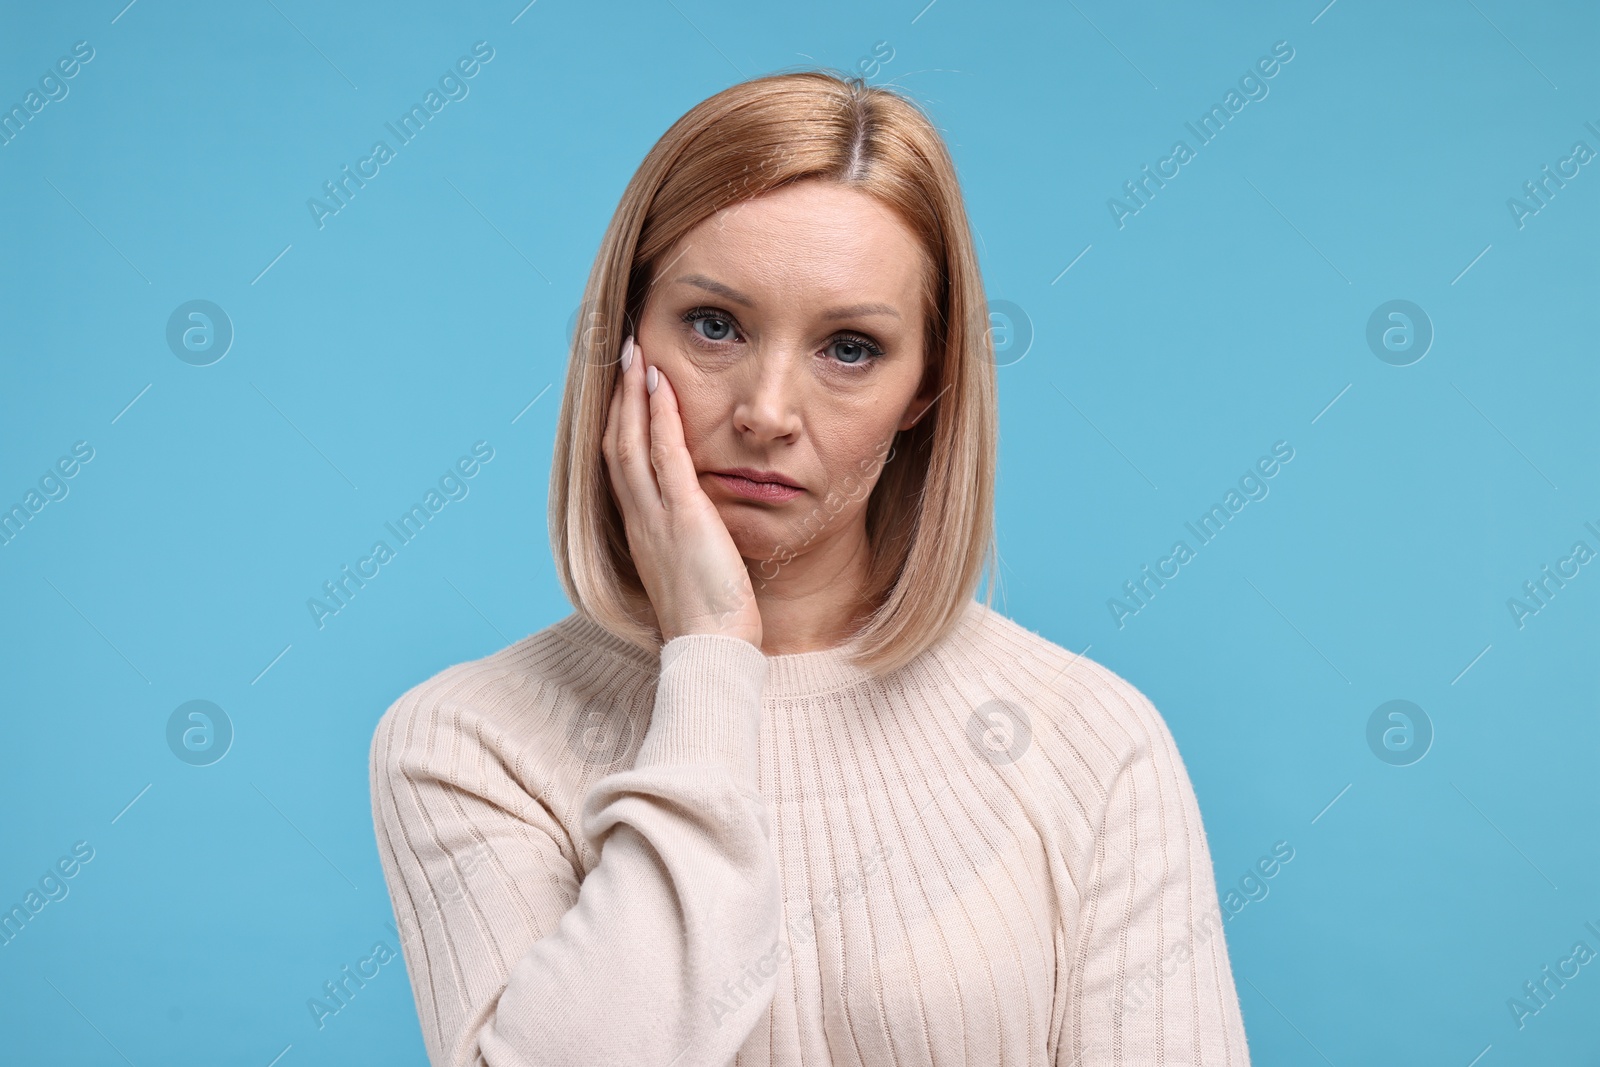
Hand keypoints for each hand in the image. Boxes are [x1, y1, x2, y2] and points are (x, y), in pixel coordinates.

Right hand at [602, 334, 762, 648]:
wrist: (711, 650)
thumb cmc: (710, 620)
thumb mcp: (694, 569)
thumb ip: (691, 541)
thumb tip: (702, 528)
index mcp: (641, 530)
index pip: (621, 465)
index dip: (618, 423)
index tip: (624, 389)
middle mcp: (639, 518)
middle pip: (615, 443)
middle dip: (618, 396)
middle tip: (623, 354)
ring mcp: (657, 516)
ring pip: (630, 441)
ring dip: (632, 393)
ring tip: (636, 354)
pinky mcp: (683, 516)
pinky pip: (665, 455)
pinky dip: (660, 416)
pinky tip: (663, 384)